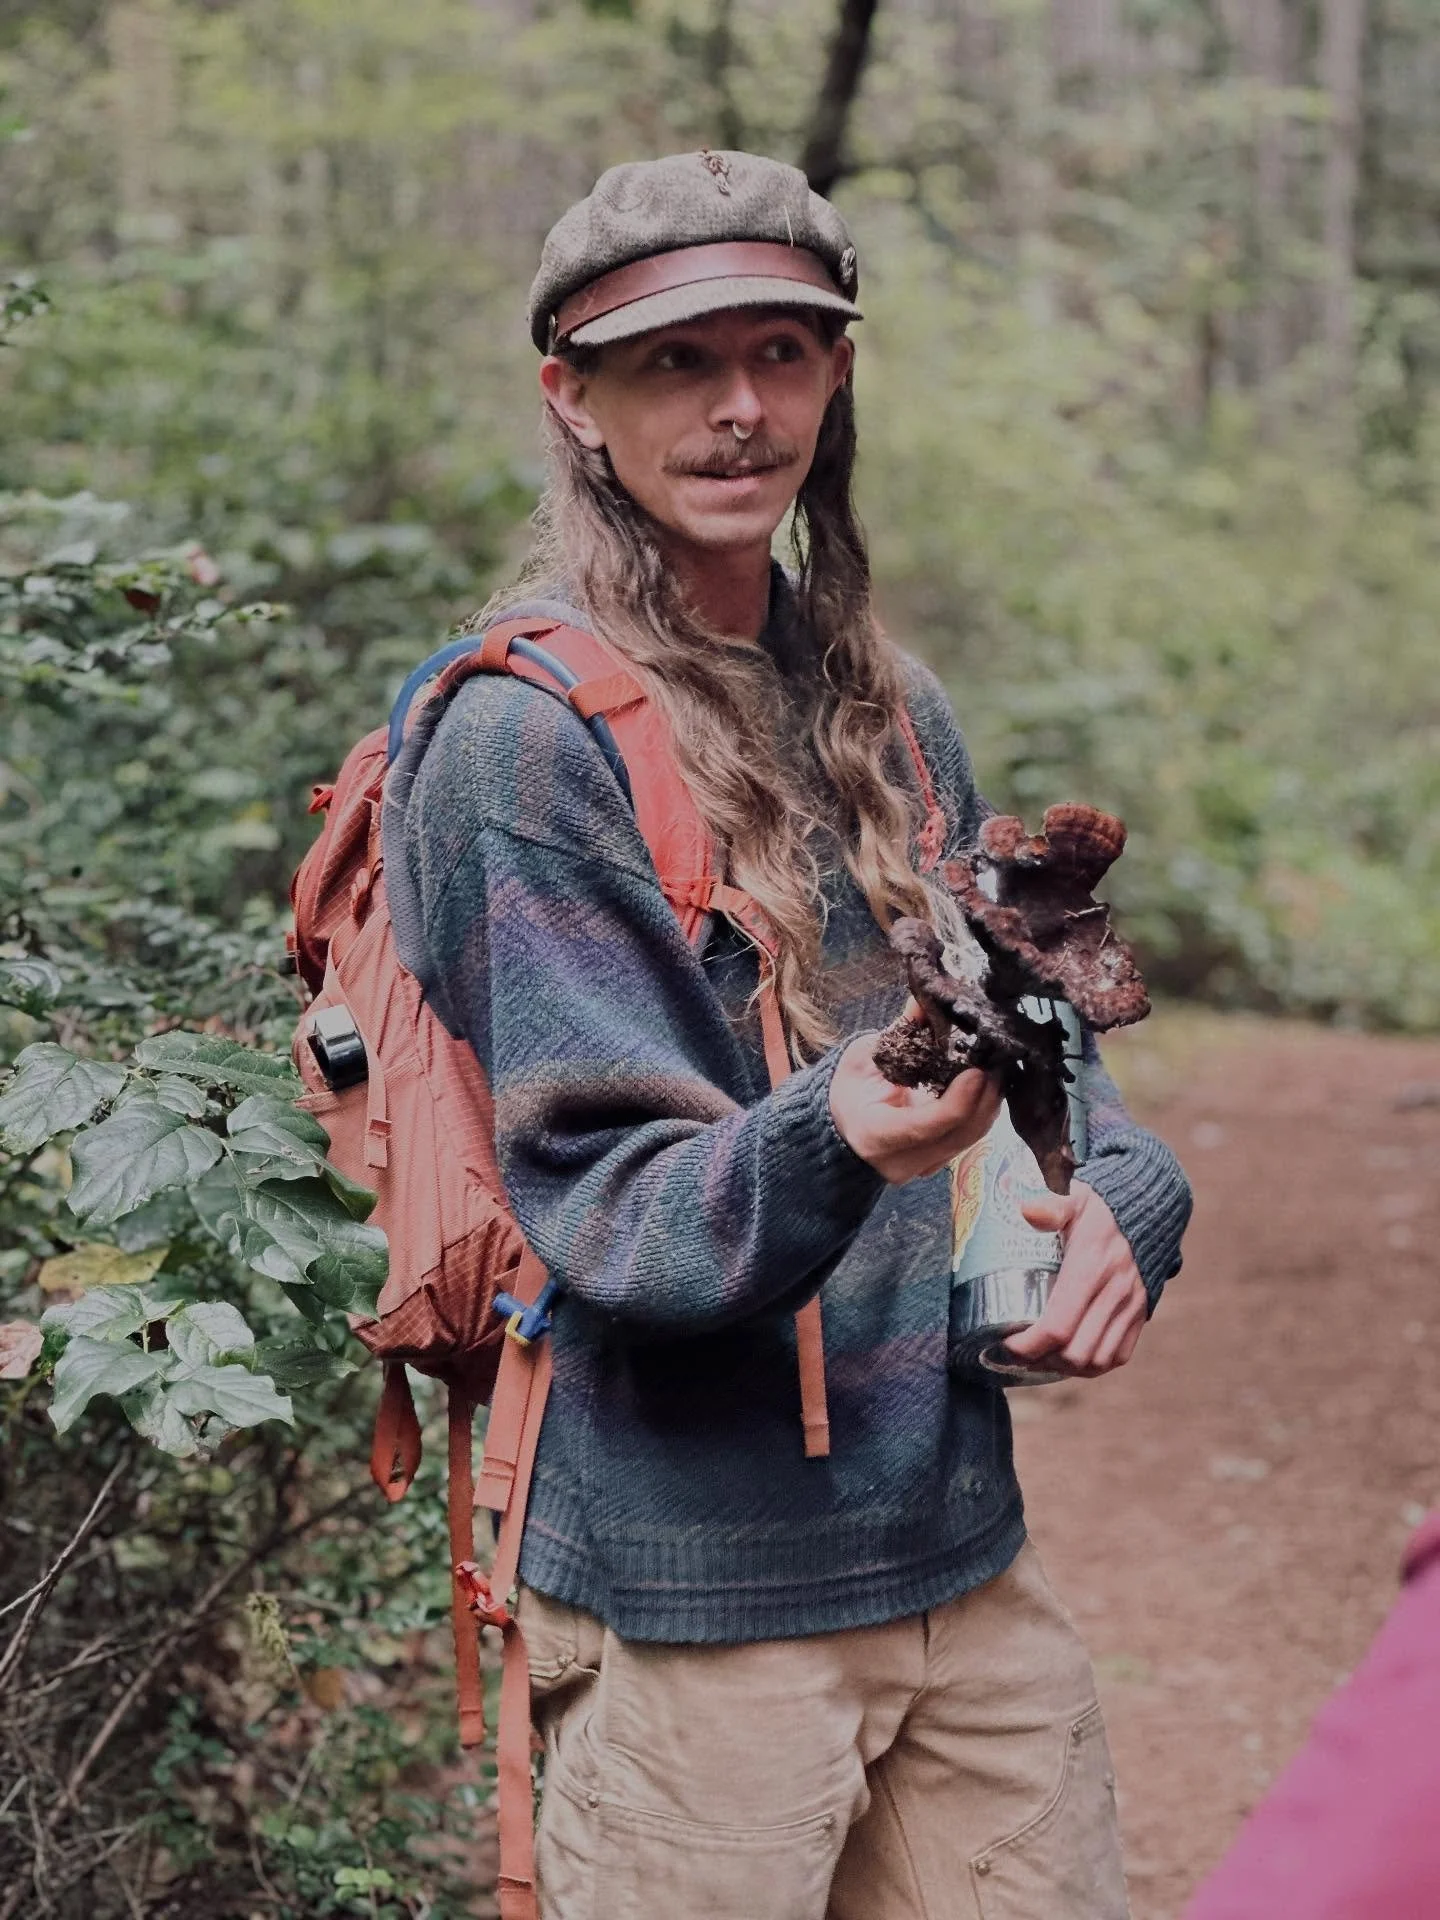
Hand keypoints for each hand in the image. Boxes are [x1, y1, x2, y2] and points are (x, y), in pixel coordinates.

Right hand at [829, 1022, 1001, 1185]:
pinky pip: (967, 1139)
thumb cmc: (848, 1088)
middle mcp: (900, 1161)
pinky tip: (986, 1087)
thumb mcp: (864, 1056)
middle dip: (984, 1098)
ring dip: (988, 1104)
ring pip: (969, 1140)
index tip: (977, 1071)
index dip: (958, 1101)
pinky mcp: (936, 1163)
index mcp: (874, 1134)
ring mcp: (920, 1167)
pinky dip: (981, 1112)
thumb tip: (926, 998)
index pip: (925, 1126)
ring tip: (996, 1069)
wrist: (839, 1124)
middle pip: (958, 1135)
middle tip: (996, 1061)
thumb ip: (899, 1033)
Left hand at [1002, 1183, 1146, 1376]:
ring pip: (1096, 1362)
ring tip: (1035, 1359)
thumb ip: (1051, 1202)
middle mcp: (1115, 1293)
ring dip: (1063, 1369)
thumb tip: (1026, 1209)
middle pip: (1074, 1353)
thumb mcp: (1073, 1196)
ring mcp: (1131, 1307)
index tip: (1001, 1345)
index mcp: (1092, 1267)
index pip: (1057, 1327)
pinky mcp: (1140, 1314)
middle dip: (1039, 1361)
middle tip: (1010, 1354)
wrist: (1145, 1207)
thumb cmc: (1097, 1205)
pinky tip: (1065, 1359)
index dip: (1026, 1346)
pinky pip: (1117, 1356)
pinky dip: (1090, 1366)